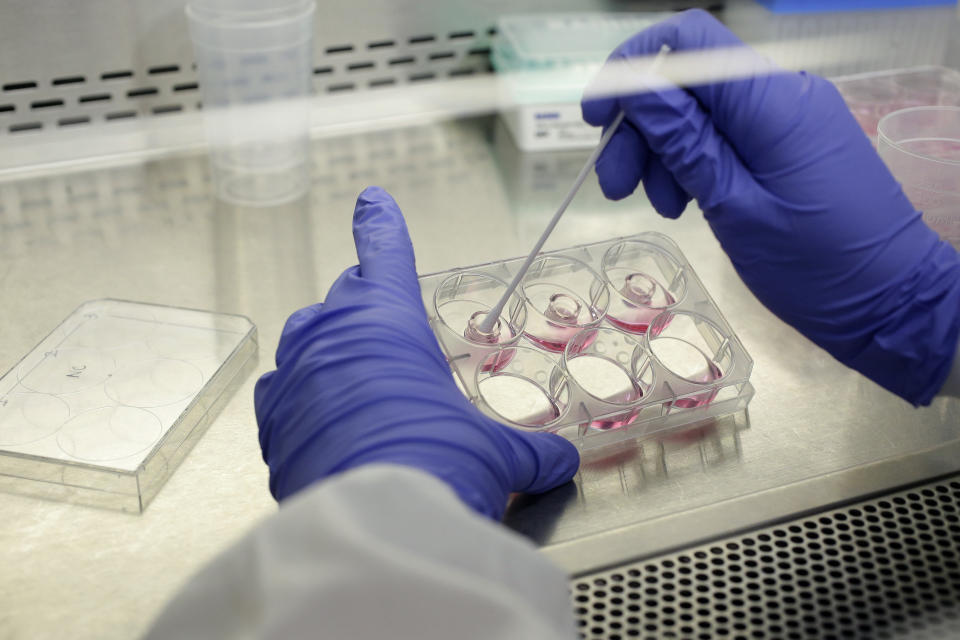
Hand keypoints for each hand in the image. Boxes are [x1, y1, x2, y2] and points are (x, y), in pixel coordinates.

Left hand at [254, 187, 579, 517]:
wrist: (374, 524)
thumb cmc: (439, 465)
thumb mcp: (494, 455)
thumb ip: (529, 453)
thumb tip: (560, 465)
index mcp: (390, 319)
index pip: (385, 252)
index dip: (381, 224)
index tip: (372, 201)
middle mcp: (334, 334)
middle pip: (344, 295)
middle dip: (364, 301)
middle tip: (381, 323)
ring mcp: (294, 373)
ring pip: (306, 339)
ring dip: (330, 347)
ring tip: (355, 378)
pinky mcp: (269, 419)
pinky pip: (282, 390)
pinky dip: (301, 396)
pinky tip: (322, 420)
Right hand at [582, 9, 959, 404]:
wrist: (889, 302)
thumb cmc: (815, 265)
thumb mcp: (734, 207)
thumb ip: (684, 141)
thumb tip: (637, 84)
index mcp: (772, 102)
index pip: (691, 41)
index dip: (634, 67)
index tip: (598, 118)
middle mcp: (782, 95)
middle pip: (688, 83)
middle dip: (641, 128)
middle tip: (615, 187)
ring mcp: (788, 119)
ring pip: (701, 113)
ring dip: (663, 154)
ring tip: (659, 207)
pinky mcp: (788, 145)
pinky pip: (727, 136)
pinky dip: (694, 164)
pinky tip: (685, 205)